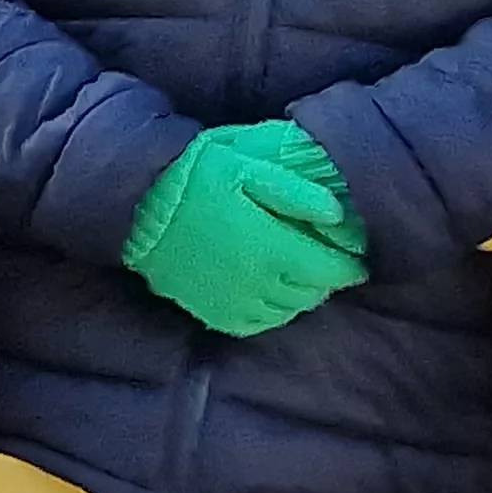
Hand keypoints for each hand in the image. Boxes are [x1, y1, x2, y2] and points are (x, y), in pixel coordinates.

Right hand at [121, 125, 369, 337]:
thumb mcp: (246, 168)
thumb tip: (339, 214)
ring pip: (288, 311)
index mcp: (275, 249)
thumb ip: (296, 192)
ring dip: (301, 295)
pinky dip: (272, 313)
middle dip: (326, 278)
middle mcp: (259, 284)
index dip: (351, 264)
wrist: (133, 206)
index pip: (333, 270)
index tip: (357, 255)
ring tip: (299, 275)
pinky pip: (255, 324)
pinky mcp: (211, 311)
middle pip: (313, 293)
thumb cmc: (193, 178)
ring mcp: (233, 301)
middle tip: (327, 261)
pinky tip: (268, 294)